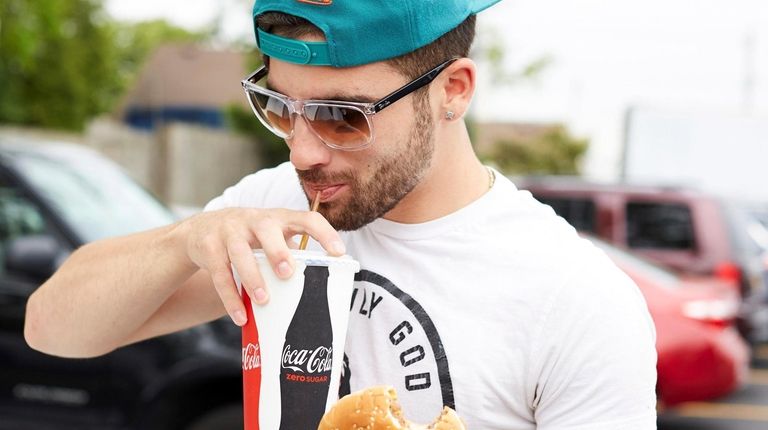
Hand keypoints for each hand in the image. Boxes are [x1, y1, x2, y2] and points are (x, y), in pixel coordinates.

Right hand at [180, 208, 344, 324]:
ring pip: (239, 252)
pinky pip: (219, 274)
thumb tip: (322, 286)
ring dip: (252, 277)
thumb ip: (291, 252)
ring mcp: (229, 231)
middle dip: (277, 251)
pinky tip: (241, 316)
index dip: (324, 233)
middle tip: (288, 273)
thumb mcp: (270, 237)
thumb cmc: (249, 237)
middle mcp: (254, 220)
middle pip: (266, 229)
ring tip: (264, 300)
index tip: (339, 252)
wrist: (201, 230)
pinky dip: (230, 297)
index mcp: (278, 218)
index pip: (306, 218)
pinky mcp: (208, 247)